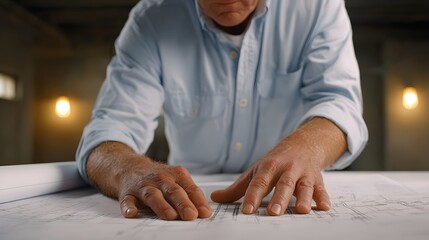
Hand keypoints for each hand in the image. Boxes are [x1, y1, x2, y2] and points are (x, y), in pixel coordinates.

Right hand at [87, 142, 211, 220]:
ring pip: (153, 195)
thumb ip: (190, 194)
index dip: (198, 201)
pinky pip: (127, 201)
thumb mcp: (176, 180)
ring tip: (170, 216)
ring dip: (161, 205)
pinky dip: (129, 207)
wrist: (130, 167)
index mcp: (176, 175)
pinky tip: (132, 213)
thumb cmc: (159, 178)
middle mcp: (160, 179)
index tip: (205, 213)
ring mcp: (143, 186)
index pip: (189, 188)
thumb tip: (205, 212)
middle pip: (173, 191)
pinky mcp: (127, 194)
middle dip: (183, 203)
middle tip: (191, 215)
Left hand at [211, 118, 346, 214]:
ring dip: (303, 198)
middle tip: (274, 213)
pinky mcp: (317, 179)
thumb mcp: (256, 171)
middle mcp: (287, 169)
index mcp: (269, 166)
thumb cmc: (276, 162)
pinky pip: (321, 189)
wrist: (303, 144)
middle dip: (279, 198)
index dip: (253, 196)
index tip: (247, 210)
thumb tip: (215, 198)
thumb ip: (238, 188)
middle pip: (283, 184)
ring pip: (303, 186)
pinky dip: (323, 198)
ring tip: (302, 211)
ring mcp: (303, 174)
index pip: (259, 183)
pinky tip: (324, 207)